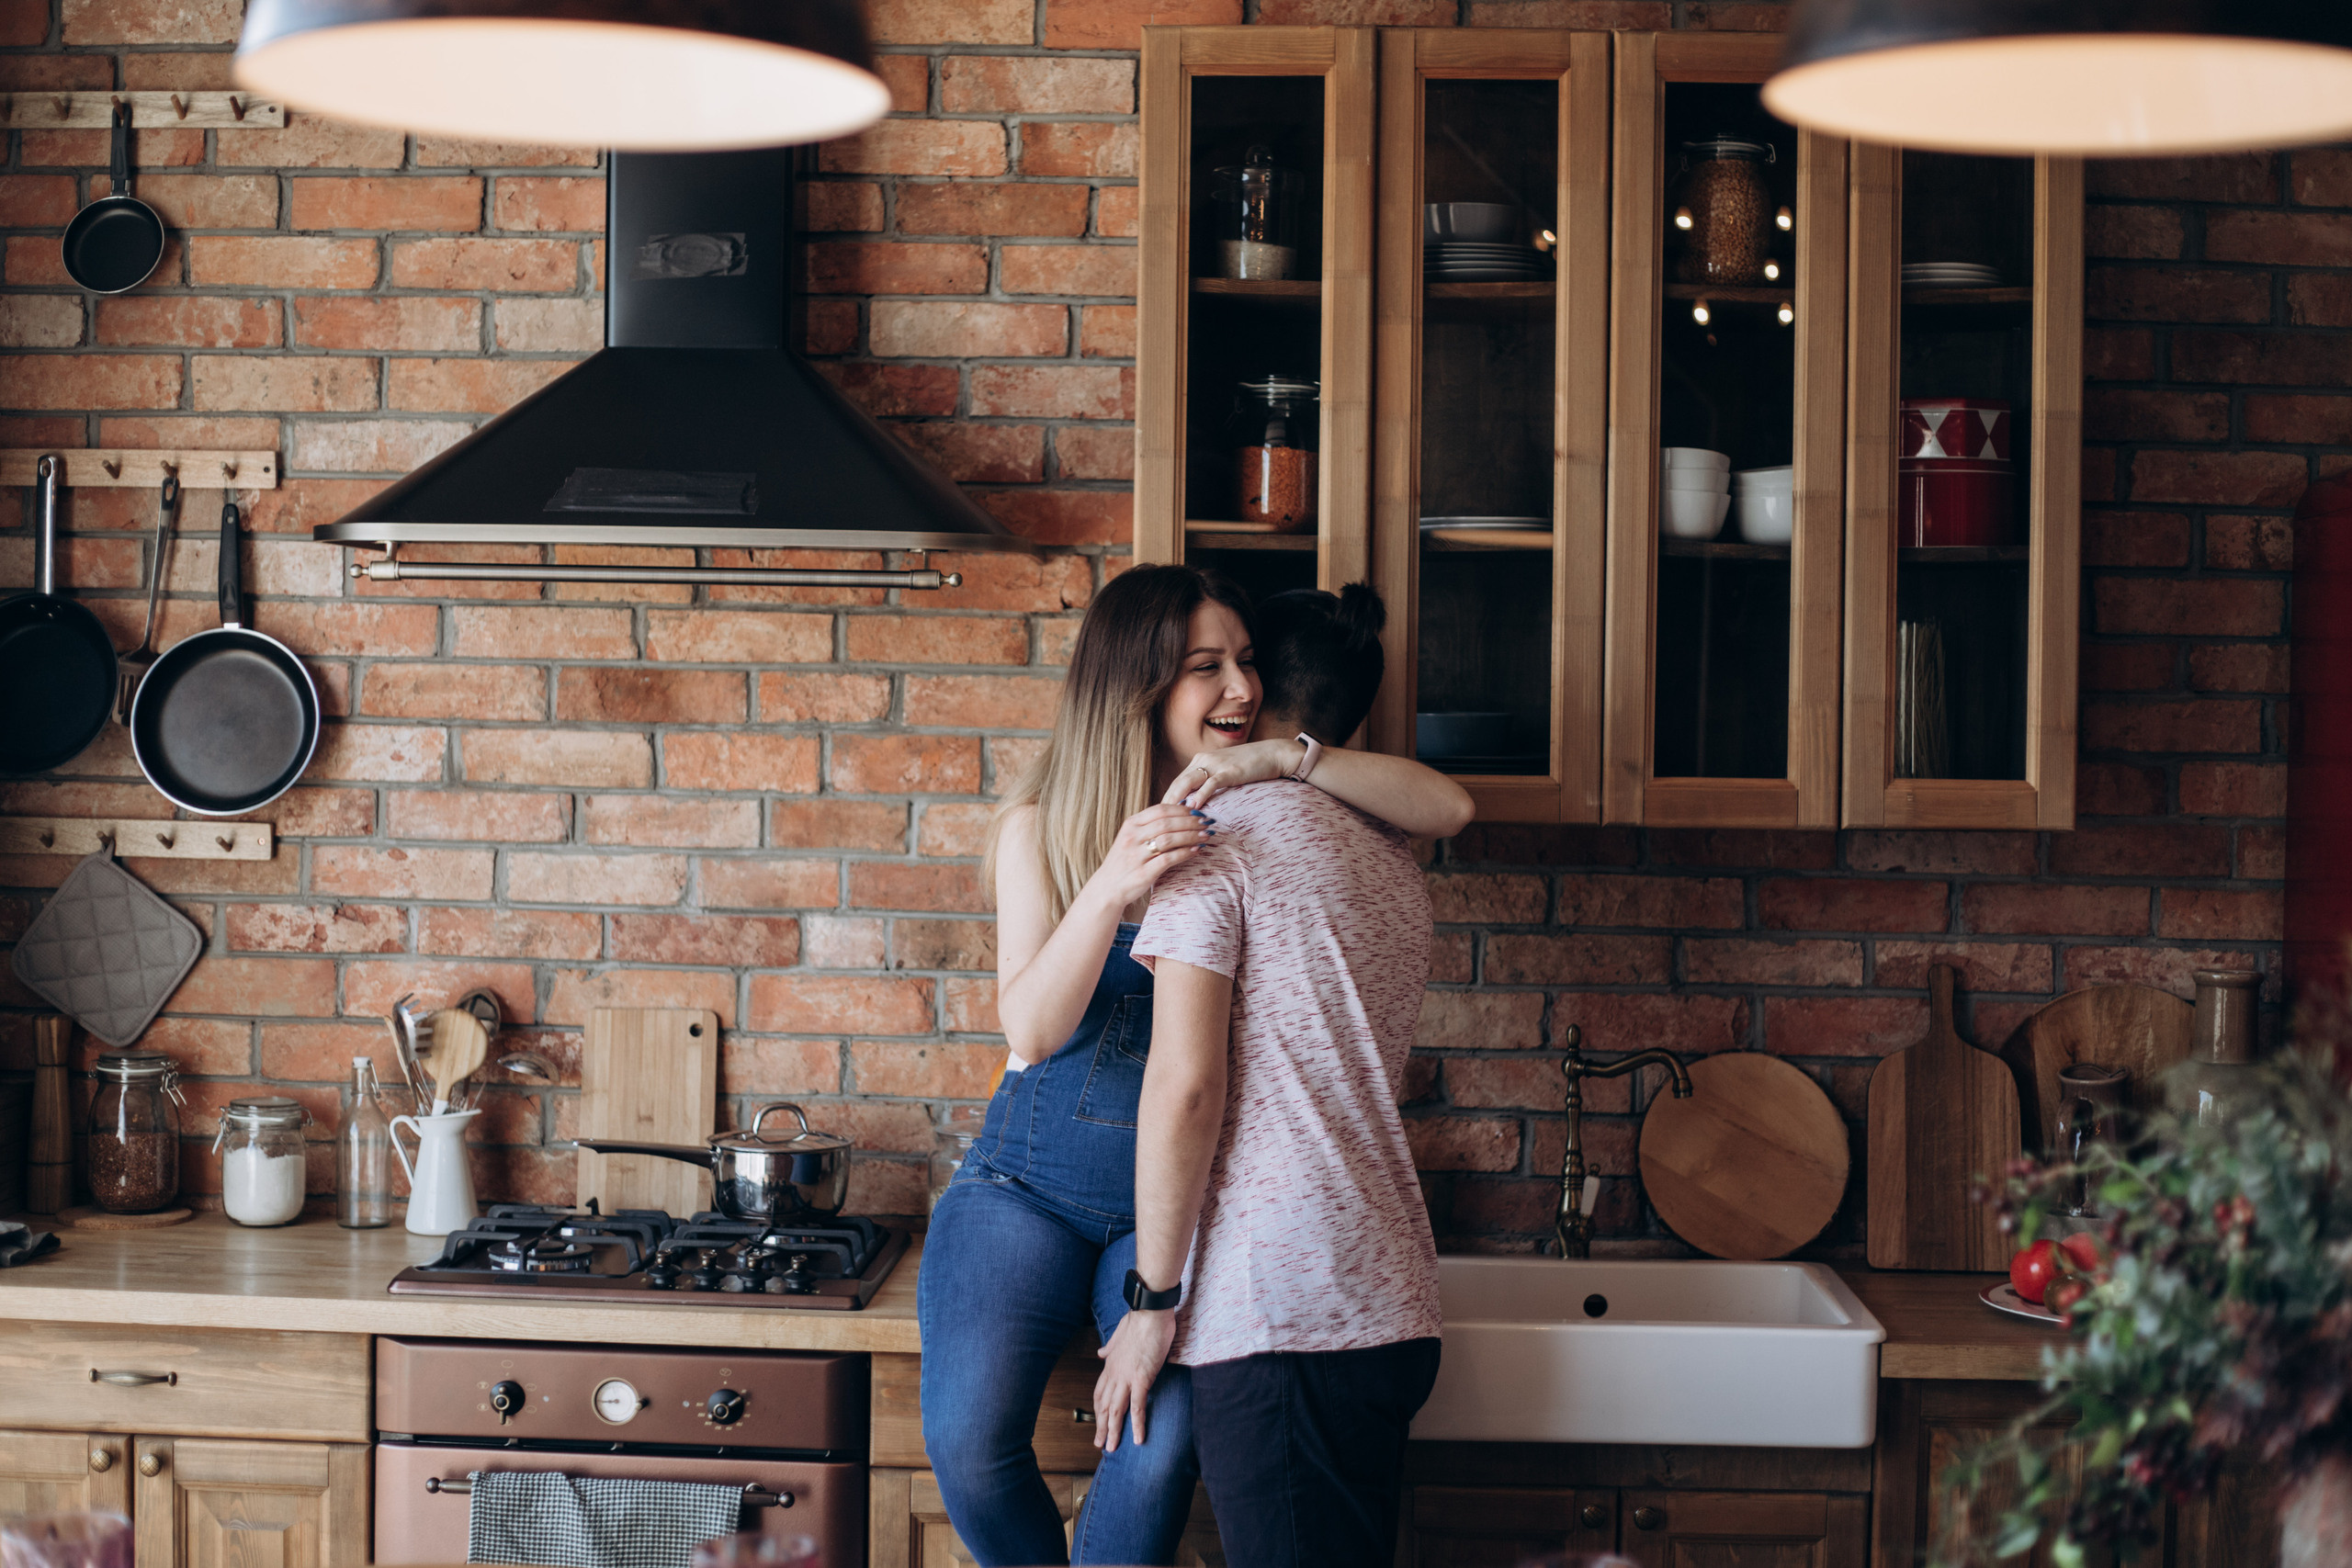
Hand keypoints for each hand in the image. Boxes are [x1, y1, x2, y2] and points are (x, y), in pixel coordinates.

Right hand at [1090, 803, 1214, 909]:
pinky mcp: (1143, 873)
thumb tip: (1181, 809)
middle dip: (1190, 822)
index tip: (1198, 812)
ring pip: (1169, 839)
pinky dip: (1185, 853)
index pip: (1160, 810)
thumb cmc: (1125, 861)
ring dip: (1191, 836)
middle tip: (1207, 823)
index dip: (1182, 809)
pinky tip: (1196, 851)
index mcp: (1130, 825)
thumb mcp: (1132, 837)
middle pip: (1167, 823)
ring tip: (1206, 835)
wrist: (1107, 888)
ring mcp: (1136, 855)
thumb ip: (1151, 825)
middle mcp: (1132, 837)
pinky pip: (1168, 859)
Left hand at [1092, 1307, 1175, 1453]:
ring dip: (1113, 1431)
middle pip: (1104, 1405)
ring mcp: (1127, 1377)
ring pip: (1116, 1410)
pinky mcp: (1142, 1378)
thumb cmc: (1139, 1320)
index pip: (1100, 1392)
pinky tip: (1138, 1438)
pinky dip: (1137, 1424)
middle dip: (1101, 1426)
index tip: (1098, 1422)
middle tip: (1100, 1444)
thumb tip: (1101, 1353)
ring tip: (1112, 1448)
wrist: (1149, 1311)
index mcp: (1110, 1364)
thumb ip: (1110, 1347)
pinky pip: (1138, 1406)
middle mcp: (1114, 1373)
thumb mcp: (1119, 1334)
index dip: (1098, 1409)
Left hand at [1161, 739, 1305, 810]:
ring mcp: (1215, 764)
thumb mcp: (1224, 773)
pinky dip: (1200, 796)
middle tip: (1157, 822)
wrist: (1273, 754)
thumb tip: (1197, 803)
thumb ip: (1210, 784)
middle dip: (1166, 803)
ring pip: (1188, 783)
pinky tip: (1194, 809)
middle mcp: (1202, 760)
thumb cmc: (1250, 767)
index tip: (1159, 817)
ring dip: (1177, 801)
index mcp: (1200, 761)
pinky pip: (1209, 784)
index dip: (1167, 799)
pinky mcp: (1228, 770)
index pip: (1177, 782)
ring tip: (1168, 819)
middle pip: (1177, 783)